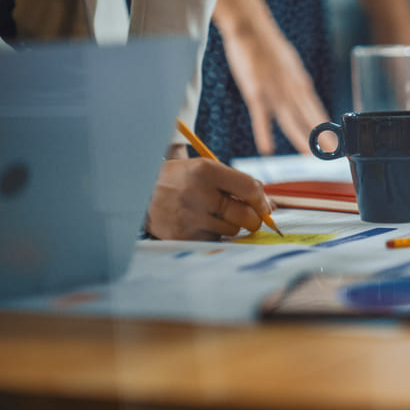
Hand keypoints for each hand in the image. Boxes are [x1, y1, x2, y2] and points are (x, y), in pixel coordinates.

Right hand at [145, 156, 273, 240]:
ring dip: (231, 225)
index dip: (263, 200)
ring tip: (213, 214)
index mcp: (206, 171)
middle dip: (254, 218)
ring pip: (232, 230)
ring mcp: (189, 217)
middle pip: (246, 216)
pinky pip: (215, 240)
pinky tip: (199, 223)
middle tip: (249, 216)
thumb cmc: (183, 180)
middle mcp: (197, 194)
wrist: (139, 192)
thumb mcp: (206, 170)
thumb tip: (270, 206)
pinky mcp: (182, 236)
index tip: (265, 206)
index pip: (250, 189)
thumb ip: (238, 184)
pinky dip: (213, 233)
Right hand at [223, 26, 329, 153]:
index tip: (338, 142)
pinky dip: (265, 134)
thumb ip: (296, 82)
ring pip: (291, 121)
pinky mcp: (256, 93)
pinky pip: (261, 118)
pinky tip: (268, 149)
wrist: (251, 28)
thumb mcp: (291, 64)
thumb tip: (304, 95)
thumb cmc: (269, 46)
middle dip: (323, 138)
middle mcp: (293, 90)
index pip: (318, 110)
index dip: (329, 128)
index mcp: (301, 83)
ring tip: (310, 156)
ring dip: (301, 139)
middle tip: (334, 154)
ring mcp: (275, 92)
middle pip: (310, 118)